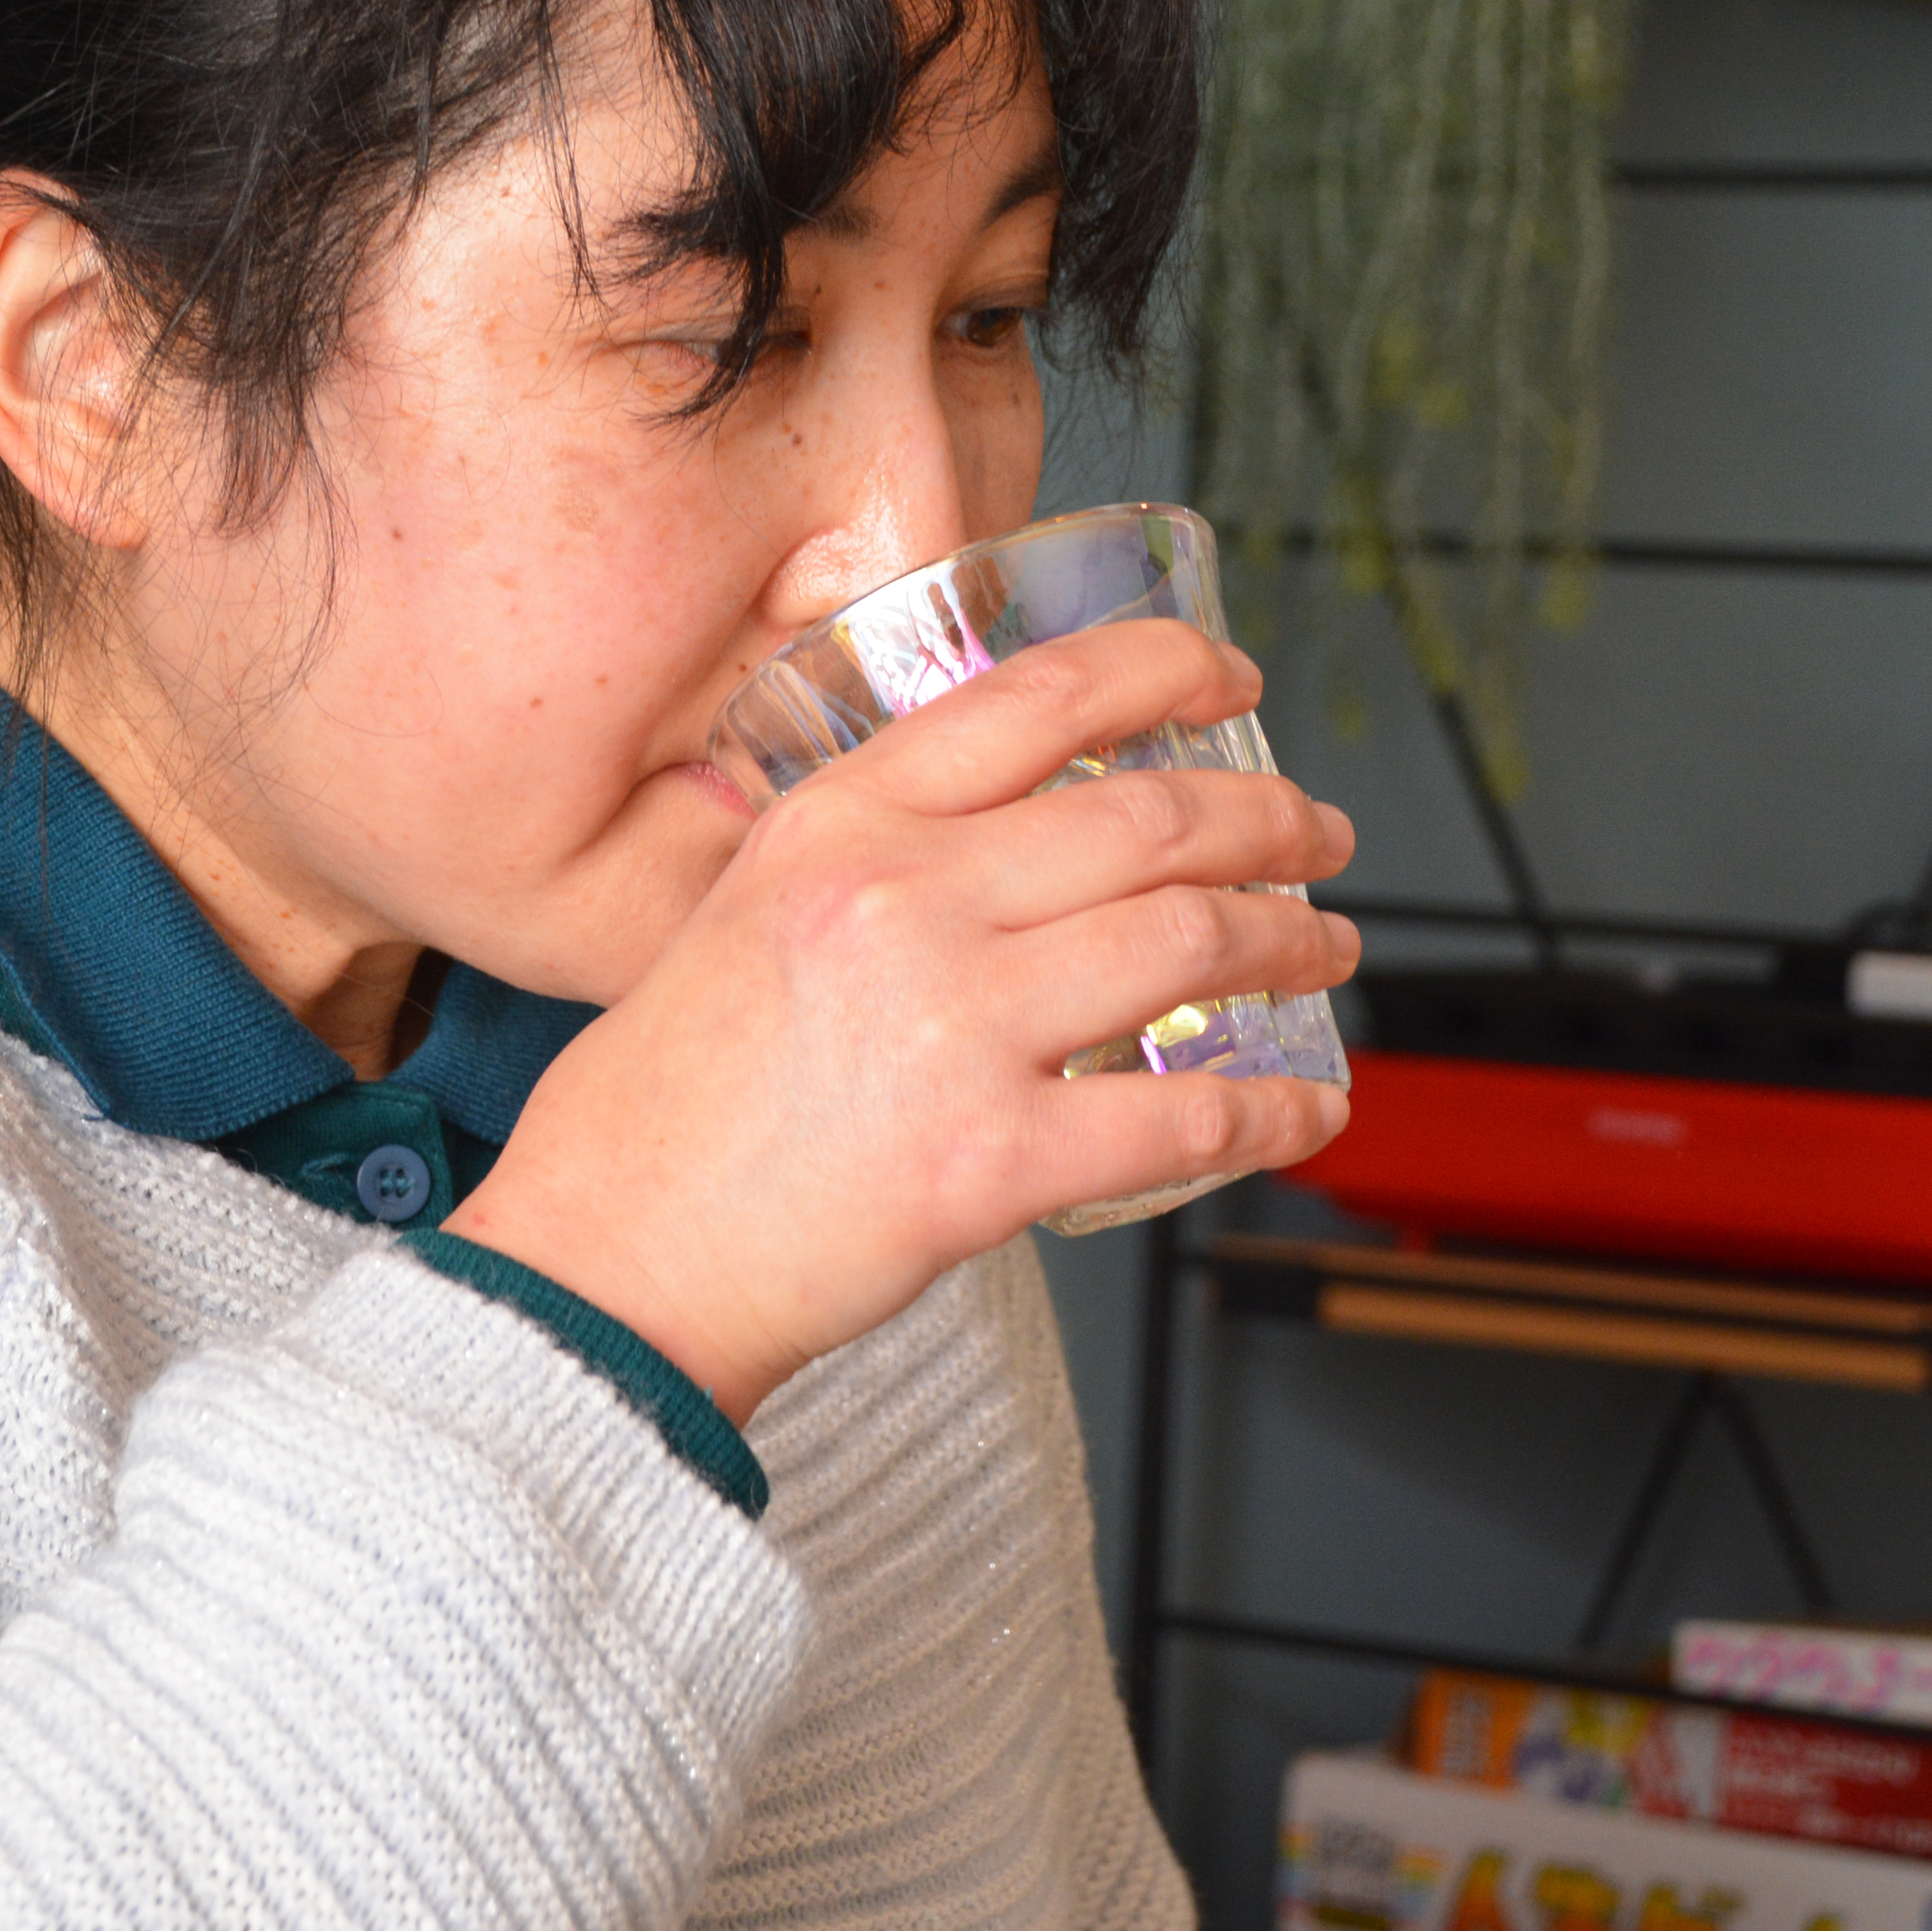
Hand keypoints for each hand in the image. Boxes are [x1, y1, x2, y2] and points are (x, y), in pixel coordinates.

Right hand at [446, 619, 1356, 1425]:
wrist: (607, 1260)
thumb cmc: (661, 1109)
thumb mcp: (743, 911)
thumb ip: (870, 859)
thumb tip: (1014, 842)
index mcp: (840, 822)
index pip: (1038, 696)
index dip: (1165, 670)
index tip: (1229, 678)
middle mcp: (902, 898)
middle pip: (1151, 818)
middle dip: (1270, 820)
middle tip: (1315, 836)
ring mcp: (952, 1027)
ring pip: (1191, 942)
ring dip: (1291, 942)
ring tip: (1323, 951)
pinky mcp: (990, 1160)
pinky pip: (1184, 1118)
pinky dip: (1272, 1113)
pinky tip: (1305, 1111)